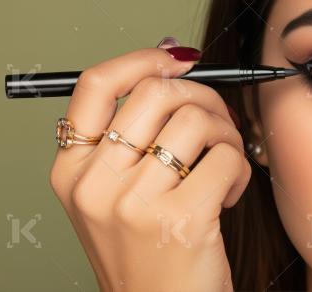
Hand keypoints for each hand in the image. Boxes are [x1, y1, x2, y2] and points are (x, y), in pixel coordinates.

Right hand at [49, 43, 250, 291]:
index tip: (175, 59)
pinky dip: (239, 168)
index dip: (141, 59)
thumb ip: (130, 134)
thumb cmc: (146, 253)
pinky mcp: (181, 218)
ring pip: (197, 120)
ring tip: (223, 164)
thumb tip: (169, 59)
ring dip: (226, 136)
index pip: (95, 85)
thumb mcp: (114, 194)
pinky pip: (225, 157)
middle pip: (155, 92)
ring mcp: (134, 203)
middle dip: (201, 97)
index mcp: (72, 171)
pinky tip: (229, 193)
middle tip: (216, 123)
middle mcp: (95, 185)